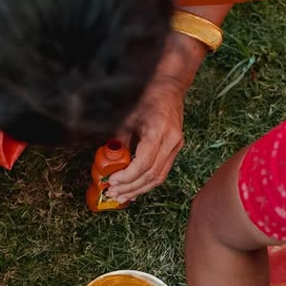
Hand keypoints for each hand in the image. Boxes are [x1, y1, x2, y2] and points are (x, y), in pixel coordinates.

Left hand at [107, 77, 184, 203]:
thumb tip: (110, 161)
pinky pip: (161, 173)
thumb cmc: (148, 98)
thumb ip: (120, 140)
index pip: (144, 163)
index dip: (128, 176)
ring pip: (158, 178)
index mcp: (159, 130)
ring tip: (121, 196)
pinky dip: (146, 184)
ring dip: (138, 190)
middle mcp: (171, 140)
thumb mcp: (129, 116)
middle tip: (114, 193)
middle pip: (151, 174)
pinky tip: (134, 190)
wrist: (170, 89)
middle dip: (131, 187)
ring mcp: (176, 146)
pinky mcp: (175, 150)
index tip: (113, 181)